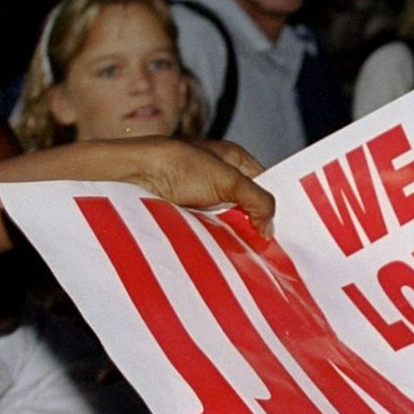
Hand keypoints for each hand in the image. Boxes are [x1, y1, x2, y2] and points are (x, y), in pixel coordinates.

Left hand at [80, 136, 275, 235]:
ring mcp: (201, 196)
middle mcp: (218, 176)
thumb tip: (270, 230)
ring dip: (235, 235)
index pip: (264, 183)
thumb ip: (258, 201)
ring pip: (229, 221)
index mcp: (233, 158)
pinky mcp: (186, 215)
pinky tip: (225, 253)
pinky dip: (217, 241)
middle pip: (247, 205)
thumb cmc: (178, 166)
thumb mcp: (228, 180)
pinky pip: (210, 231)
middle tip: (268, 247)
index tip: (282, 230)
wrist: (132, 176)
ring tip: (248, 255)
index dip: (273, 204)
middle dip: (255, 224)